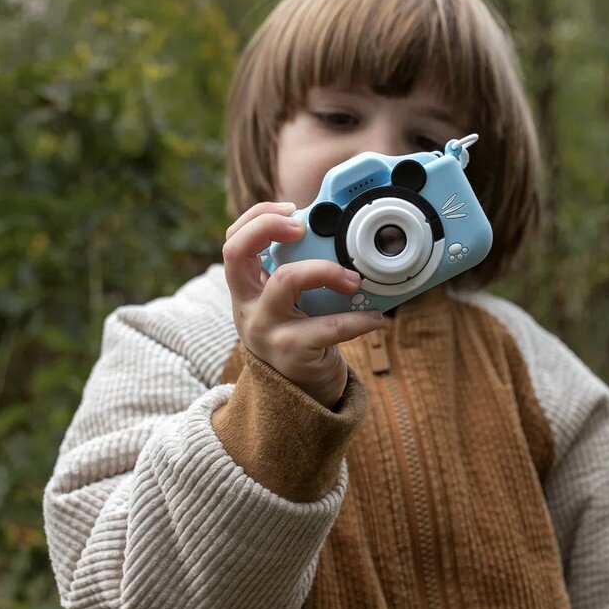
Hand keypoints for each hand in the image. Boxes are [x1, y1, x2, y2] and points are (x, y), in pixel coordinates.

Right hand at [221, 201, 382, 407]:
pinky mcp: (291, 352)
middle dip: (267, 227)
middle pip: (236, 252)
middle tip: (303, 226)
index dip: (256, 218)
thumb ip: (298, 273)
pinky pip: (328, 326)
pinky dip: (359, 319)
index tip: (292, 209)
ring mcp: (265, 330)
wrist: (303, 399)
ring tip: (355, 280)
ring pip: (285, 280)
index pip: (232, 241)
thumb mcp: (290, 305)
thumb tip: (339, 233)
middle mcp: (246, 307)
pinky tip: (376, 318)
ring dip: (326, 270)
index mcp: (245, 290)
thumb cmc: (303, 339)